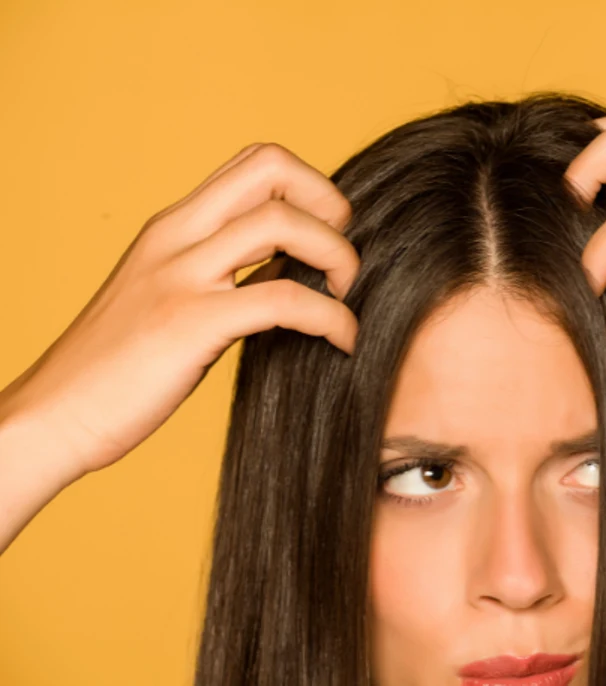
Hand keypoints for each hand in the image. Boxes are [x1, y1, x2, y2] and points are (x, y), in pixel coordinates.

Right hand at [0, 142, 359, 477]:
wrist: (55, 417)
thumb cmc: (117, 367)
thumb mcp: (169, 296)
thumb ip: (223, 271)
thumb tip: (292, 268)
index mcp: (173, 226)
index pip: (253, 162)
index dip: (308, 186)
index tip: (327, 236)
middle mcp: (176, 237)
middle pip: (270, 166)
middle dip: (329, 203)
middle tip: (343, 259)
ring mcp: (181, 277)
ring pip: (283, 224)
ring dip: (337, 257)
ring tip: (346, 298)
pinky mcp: (190, 324)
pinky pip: (285, 301)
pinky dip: (332, 318)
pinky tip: (344, 342)